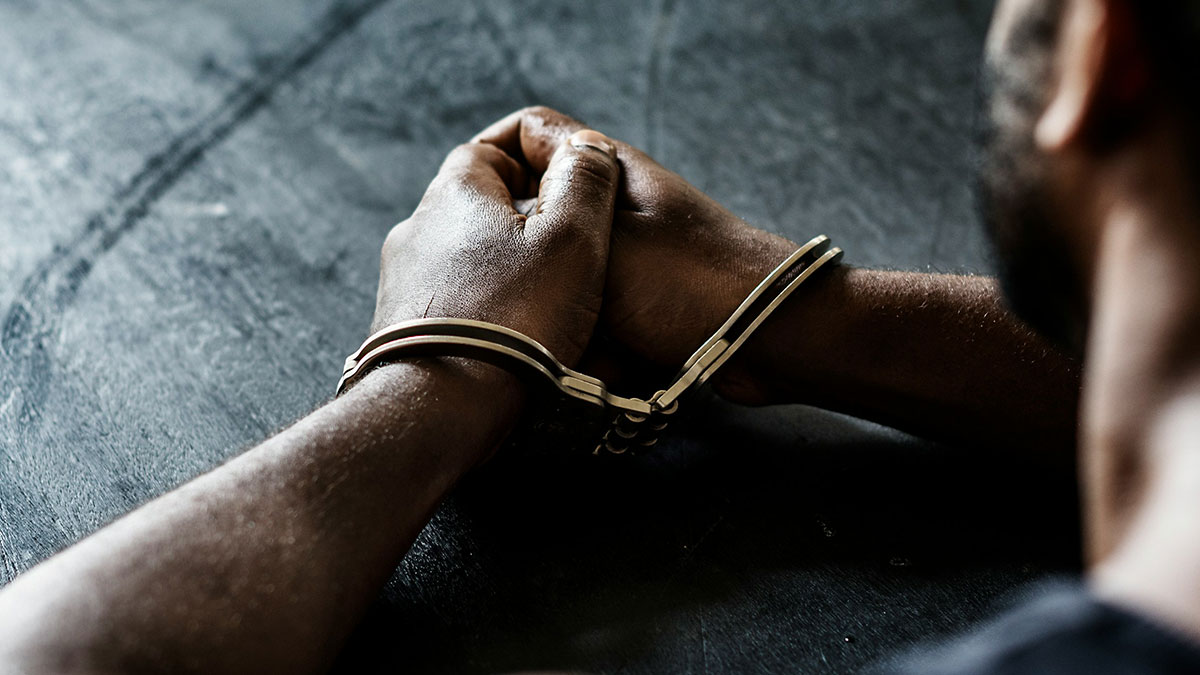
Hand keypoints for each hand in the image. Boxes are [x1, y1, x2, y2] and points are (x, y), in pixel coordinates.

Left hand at [370, 130, 620, 378]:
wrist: (439, 407)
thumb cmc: (513, 318)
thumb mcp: (573, 237)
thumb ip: (586, 181)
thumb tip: (586, 144)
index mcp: (454, 193)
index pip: (489, 147)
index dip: (533, 154)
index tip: (570, 181)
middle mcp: (417, 230)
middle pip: (478, 204)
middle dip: (525, 217)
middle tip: (573, 244)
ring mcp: (403, 282)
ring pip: (466, 256)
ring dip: (507, 266)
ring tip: (552, 295)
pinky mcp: (401, 330)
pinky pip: (453, 301)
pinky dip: (486, 305)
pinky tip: (515, 332)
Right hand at [474, 106, 797, 400]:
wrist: (766, 338)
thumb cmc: (683, 282)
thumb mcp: (598, 242)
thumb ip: (544, 222)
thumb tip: (497, 220)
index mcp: (605, 168)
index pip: (530, 133)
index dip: (490, 159)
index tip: (461, 208)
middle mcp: (615, 204)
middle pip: (541, 215)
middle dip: (524, 256)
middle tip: (501, 288)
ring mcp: (630, 254)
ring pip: (562, 275)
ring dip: (558, 308)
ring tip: (553, 332)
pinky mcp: (642, 300)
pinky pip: (592, 315)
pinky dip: (589, 337)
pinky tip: (592, 361)